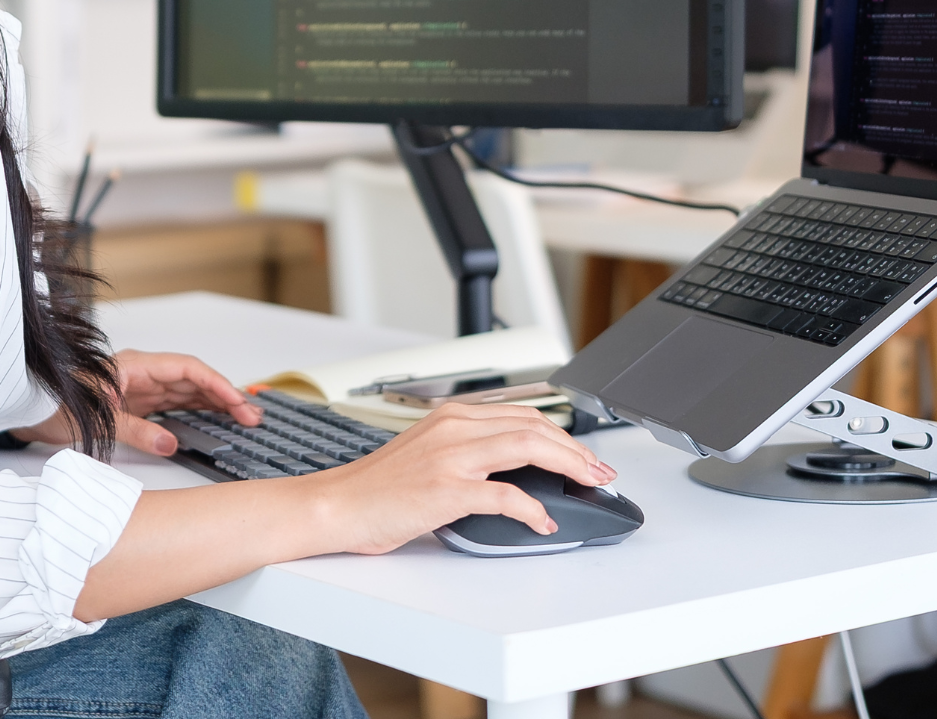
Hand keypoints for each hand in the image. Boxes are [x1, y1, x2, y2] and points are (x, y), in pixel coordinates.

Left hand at [9, 349, 260, 455]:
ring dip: (215, 404)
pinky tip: (213, 420)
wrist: (25, 410)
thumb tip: (170, 442)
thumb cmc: (51, 404)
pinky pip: (174, 404)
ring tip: (243, 418)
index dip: (217, 385)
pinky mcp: (135, 404)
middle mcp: (140, 374)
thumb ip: (135, 430)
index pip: (187, 369)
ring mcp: (139, 388)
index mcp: (133, 367)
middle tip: (252, 416)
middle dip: (225, 396)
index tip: (238, 403)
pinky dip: (197, 411)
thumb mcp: (96, 419)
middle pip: (193, 380)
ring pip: (187, 392)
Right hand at [309, 403, 618, 554]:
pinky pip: (505, 496)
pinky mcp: (446, 489)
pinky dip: (532, 509)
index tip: (583, 455)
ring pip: (528, 447)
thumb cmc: (377, 489)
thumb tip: (512, 472)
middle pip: (534, 426)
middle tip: (599, 472)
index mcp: (451, 416)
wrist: (337, 506)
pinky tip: (542, 521)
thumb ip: (468, 453)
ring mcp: (451, 457)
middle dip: (576, 450)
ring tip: (588, 484)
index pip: (523, 415)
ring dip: (568, 467)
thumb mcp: (428, 455)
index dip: (562, 435)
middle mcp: (454, 428)